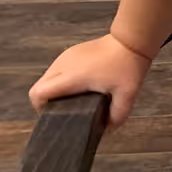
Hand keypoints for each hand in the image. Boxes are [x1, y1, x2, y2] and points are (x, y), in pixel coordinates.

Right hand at [29, 33, 152, 126]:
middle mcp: (63, 64)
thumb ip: (116, 116)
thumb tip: (105, 132)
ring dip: (55, 90)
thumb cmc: (128, 66)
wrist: (133, 39)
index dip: (41, 108)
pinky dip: (61, 81)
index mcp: (71, 76)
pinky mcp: (71, 52)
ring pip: (47, 78)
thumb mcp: (126, 95)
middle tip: (66, 110)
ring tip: (74, 99)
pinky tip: (80, 86)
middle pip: (39, 87)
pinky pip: (57, 70)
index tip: (56, 115)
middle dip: (47, 102)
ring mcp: (66, 56)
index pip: (38, 93)